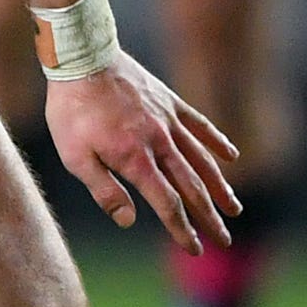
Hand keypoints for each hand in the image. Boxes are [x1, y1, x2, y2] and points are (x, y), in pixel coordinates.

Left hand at [45, 50, 240, 253]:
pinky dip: (217, 141)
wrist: (82, 57)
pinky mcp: (169, 101)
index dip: (181, 229)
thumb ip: (104, 190)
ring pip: (202, 160)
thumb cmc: (72, 109)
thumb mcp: (74, 156)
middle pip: (191, 187)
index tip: (195, 249)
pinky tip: (232, 156)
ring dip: (219, 187)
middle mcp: (160, 143)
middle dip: (208, 217)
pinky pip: (200, 125)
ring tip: (234, 208)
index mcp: (136, 160)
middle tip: (224, 240)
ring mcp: (168, 121)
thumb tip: (128, 221)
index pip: (168, 204)